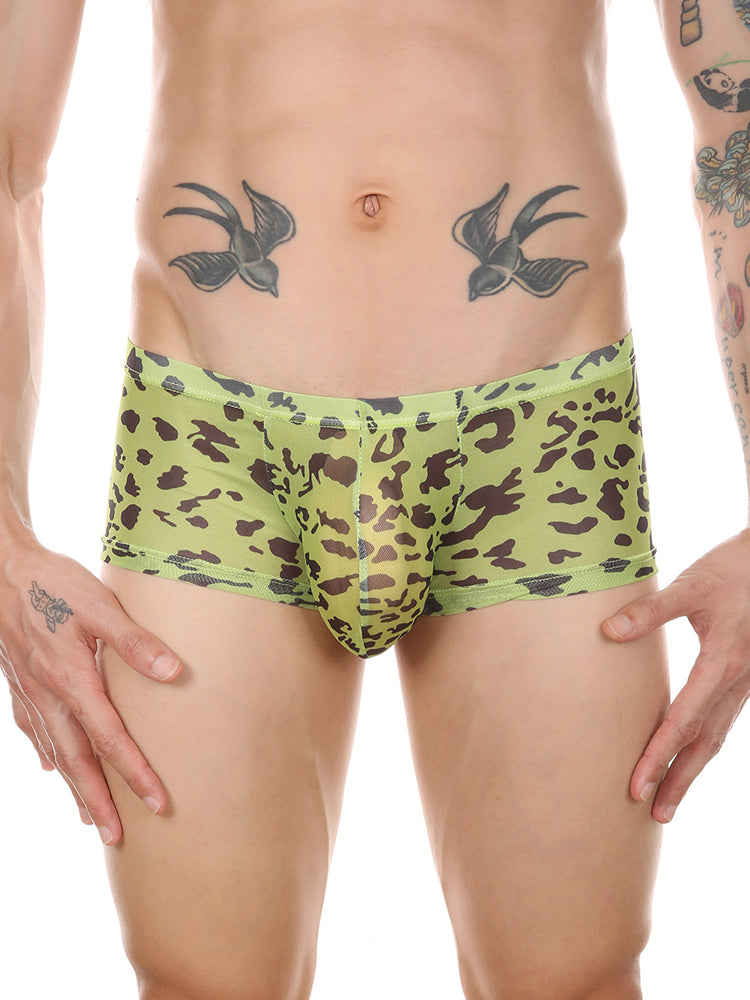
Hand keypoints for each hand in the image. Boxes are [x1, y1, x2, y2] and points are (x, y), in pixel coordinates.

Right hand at [0, 534, 182, 844]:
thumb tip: (174, 671)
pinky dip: (47, 752)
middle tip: (118, 838)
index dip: (136, 774)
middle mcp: (49, 695)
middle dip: (99, 801)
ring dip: (74, 787)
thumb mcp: (100, 605)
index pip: (111, 740)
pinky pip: (34, 729)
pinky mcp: (20, 681)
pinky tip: (52, 766)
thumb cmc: (54, 583)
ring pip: (55, 750)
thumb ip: (135, 641)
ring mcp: (29, 691)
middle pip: (77, 761)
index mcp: (72, 681)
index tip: (159, 804)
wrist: (2, 569)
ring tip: (89, 817)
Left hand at [602, 528, 749, 823]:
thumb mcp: (692, 584)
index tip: (635, 785)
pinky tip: (691, 755)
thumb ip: (651, 610)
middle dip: (678, 780)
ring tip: (670, 801)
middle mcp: (737, 681)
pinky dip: (706, 745)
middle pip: (705, 743)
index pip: (682, 721)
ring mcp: (745, 681)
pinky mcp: (745, 675)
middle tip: (653, 814)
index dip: (657, 755)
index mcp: (722, 663)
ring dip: (693, 770)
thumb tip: (608, 631)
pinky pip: (724, 720)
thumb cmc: (734, 569)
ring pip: (718, 736)